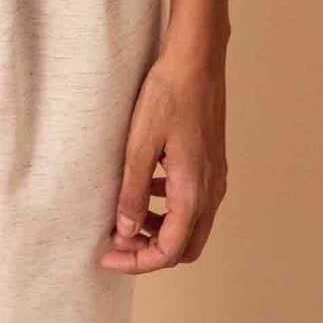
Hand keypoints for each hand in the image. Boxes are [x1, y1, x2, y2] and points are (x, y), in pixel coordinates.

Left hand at [99, 49, 226, 272]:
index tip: (108, 255)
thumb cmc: (170, 94)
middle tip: (118, 241)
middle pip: (184, 247)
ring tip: (127, 215)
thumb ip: (132, 191)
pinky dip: (169, 208)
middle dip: (150, 252)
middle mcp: (210, 191)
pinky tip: (146, 186)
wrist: (197, 60)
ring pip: (190, 226)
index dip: (136, 262)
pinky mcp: (211, 163)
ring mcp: (214, 177)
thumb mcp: (140, 143)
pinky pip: (194, 202)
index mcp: (193, 193)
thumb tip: (126, 232)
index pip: (167, 251)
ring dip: (160, 230)